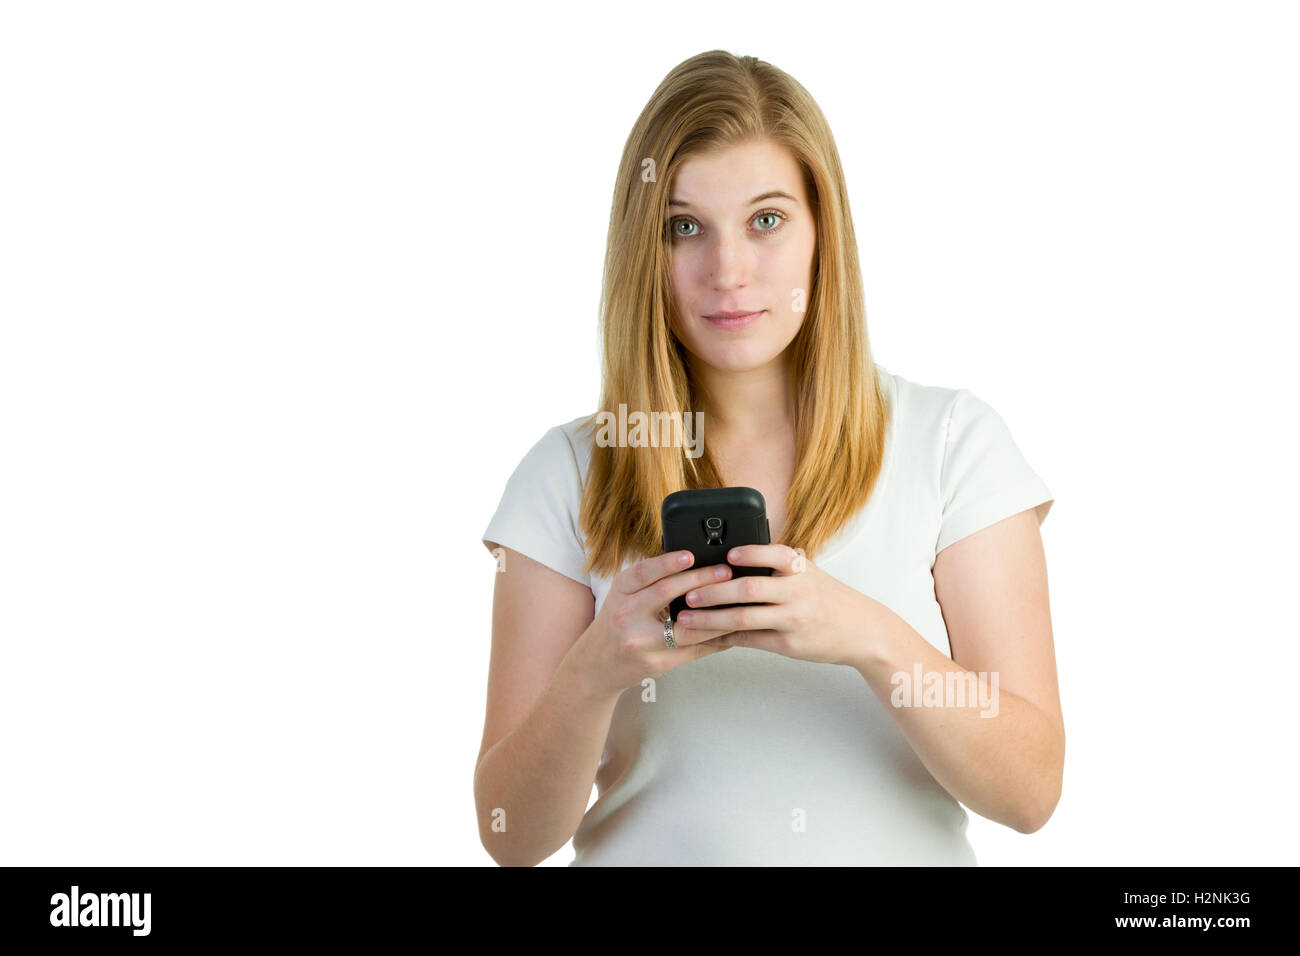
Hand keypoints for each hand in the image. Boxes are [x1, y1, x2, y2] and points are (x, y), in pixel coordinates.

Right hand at [566, 550, 738, 698]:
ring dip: (716, 614)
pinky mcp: (654, 664)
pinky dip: (715, 640)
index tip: (690, 555)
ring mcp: (639, 642)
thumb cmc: (618, 623)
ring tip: (737, 602)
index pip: (644, 572)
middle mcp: (626, 614)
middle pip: (665, 593)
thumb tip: (695, 562)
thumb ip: (651, 581)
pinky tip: (731, 631)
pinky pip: (692, 651)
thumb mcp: (624, 596)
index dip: (667, 562)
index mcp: (620, 592)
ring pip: (685, 627)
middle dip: (700, 580)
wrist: (596, 665)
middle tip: (725, 572)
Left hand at [674, 544, 871, 666]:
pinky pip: (750, 639)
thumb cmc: (827, 598)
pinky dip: (725, 637)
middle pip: (749, 589)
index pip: (773, 554)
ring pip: (744, 618)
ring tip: (687, 617)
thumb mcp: (809, 573)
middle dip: (714, 591)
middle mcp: (797, 592)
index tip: (726, 554)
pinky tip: (706, 635)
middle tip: (689, 593)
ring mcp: (792, 619)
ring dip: (711, 619)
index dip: (749, 554)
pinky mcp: (788, 644)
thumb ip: (778, 566)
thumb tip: (732, 559)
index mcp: (800, 569)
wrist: (861, 630)